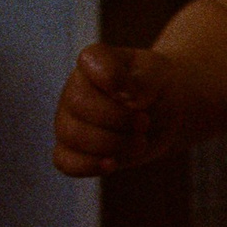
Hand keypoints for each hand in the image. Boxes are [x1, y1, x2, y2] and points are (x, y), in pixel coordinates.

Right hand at [52, 44, 178, 176]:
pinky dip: (89, 166)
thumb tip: (128, 97)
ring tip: (140, 142)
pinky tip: (113, 164)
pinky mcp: (72, 149)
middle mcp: (74, 89)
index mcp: (94, 61)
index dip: (115, 79)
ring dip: (112, 144)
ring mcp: (68, 120)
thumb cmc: (155, 86)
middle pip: (78, 104)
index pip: (91, 61)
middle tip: (144, 122)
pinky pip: (65, 162)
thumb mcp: (159, 75)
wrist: (161, 111)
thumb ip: (145, 80)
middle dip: (118, 119)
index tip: (137, 92)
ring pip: (72, 135)